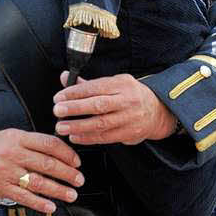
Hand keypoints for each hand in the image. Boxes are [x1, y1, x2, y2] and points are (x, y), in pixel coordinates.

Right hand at [0, 128, 83, 214]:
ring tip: (71, 194)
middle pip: (48, 164)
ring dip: (58, 190)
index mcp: (17, 138)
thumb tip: (54, 152)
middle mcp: (13, 153)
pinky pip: (24, 197)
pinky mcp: (0, 187)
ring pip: (39, 182)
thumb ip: (29, 143)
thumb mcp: (8, 136)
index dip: (66, 153)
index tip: (76, 161)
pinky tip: (51, 206)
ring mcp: (6, 172)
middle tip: (79, 179)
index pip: (49, 144)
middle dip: (68, 173)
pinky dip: (40, 203)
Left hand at [52, 72, 176, 144]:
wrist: (158, 111)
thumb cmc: (130, 95)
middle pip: (98, 105)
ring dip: (79, 126)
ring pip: (101, 123)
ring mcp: (129, 118)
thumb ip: (89, 83)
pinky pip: (106, 137)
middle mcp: (127, 100)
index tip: (59, 97)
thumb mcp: (114, 83)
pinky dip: (89, 138)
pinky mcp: (130, 133)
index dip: (75, 92)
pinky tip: (76, 137)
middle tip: (57, 111)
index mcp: (122, 84)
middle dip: (75, 108)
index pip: (95, 87)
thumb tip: (65, 77)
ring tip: (62, 127)